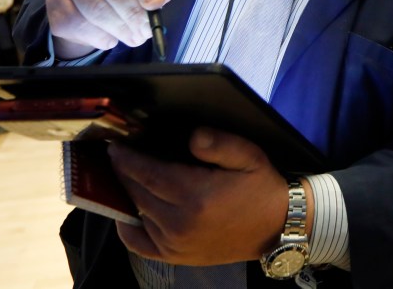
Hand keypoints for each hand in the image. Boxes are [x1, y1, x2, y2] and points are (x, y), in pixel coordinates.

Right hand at [45, 0, 178, 57]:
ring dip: (119, 28)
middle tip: (146, 31)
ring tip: (133, 38)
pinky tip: (111, 37)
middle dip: (134, 13)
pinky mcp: (56, 0)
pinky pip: (79, 22)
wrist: (85, 3)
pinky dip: (100, 35)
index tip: (155, 4)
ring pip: (96, 6)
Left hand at [109, 128, 288, 265]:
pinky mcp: (176, 256)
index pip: (147, 173)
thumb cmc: (261, 189)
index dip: (128, 158)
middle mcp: (181, 222)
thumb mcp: (249, 155)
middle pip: (138, 191)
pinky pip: (139, 243)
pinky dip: (127, 227)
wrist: (276, 228)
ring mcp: (176, 243)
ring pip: (137, 212)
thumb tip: (192, 136)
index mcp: (197, 196)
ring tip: (123, 175)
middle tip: (116, 155)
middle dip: (123, 171)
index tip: (116, 146)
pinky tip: (126, 212)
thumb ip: (219, 142)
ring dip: (127, 192)